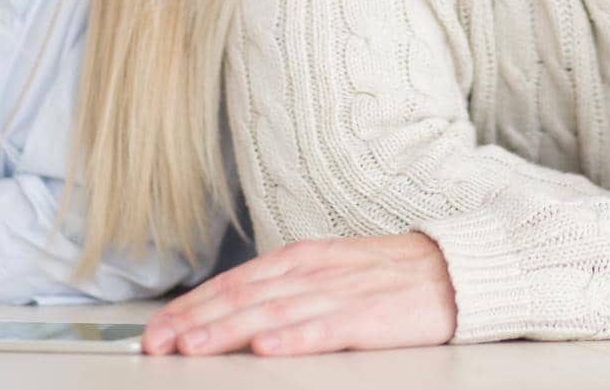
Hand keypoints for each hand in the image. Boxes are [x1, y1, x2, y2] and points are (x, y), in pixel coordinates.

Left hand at [142, 232, 456, 356]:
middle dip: (194, 322)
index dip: (191, 307)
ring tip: (193, 348)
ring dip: (228, 332)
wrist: (454, 269)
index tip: (156, 330)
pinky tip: (267, 350)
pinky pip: (326, 329)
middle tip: (156, 344)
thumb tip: (232, 317)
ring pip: (273, 313)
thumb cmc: (387, 276)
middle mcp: (312, 272)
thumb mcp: (326, 272)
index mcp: (299, 259)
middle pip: (242, 298)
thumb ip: (282, 291)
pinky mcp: (371, 317)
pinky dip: (293, 339)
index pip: (232, 283)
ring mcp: (340, 293)